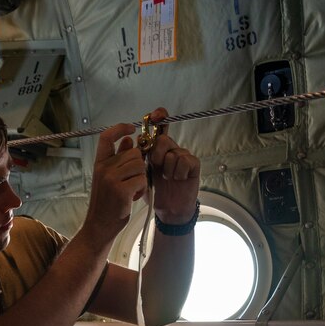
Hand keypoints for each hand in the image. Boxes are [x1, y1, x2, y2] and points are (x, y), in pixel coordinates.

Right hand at [84, 122, 148, 245]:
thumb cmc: (106, 203)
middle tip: (132, 180)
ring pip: (140, 165)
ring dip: (141, 178)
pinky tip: (133, 197)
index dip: (120, 128)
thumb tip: (129, 140)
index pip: (107, 137)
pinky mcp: (121, 190)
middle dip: (139, 165)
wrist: (99, 226)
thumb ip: (118, 158)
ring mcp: (111, 179)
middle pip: (133, 152)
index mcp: (99, 164)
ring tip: (132, 190)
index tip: (131, 128)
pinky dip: (142, 189)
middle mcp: (103, 169)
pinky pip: (142, 179)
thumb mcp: (108, 178)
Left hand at [145, 108, 200, 224]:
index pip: (160, 127)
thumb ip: (138, 157)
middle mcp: (171, 149)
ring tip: (168, 179)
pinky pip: (185, 161)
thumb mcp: (142, 173)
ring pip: (173, 152)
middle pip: (163, 139)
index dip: (159, 117)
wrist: (168, 209)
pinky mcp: (194, 165)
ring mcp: (183, 156)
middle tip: (156, 166)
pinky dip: (178, 172)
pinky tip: (178, 180)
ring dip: (167, 169)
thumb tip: (131, 139)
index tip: (154, 115)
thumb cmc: (154, 191)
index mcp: (158, 149)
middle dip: (156, 153)